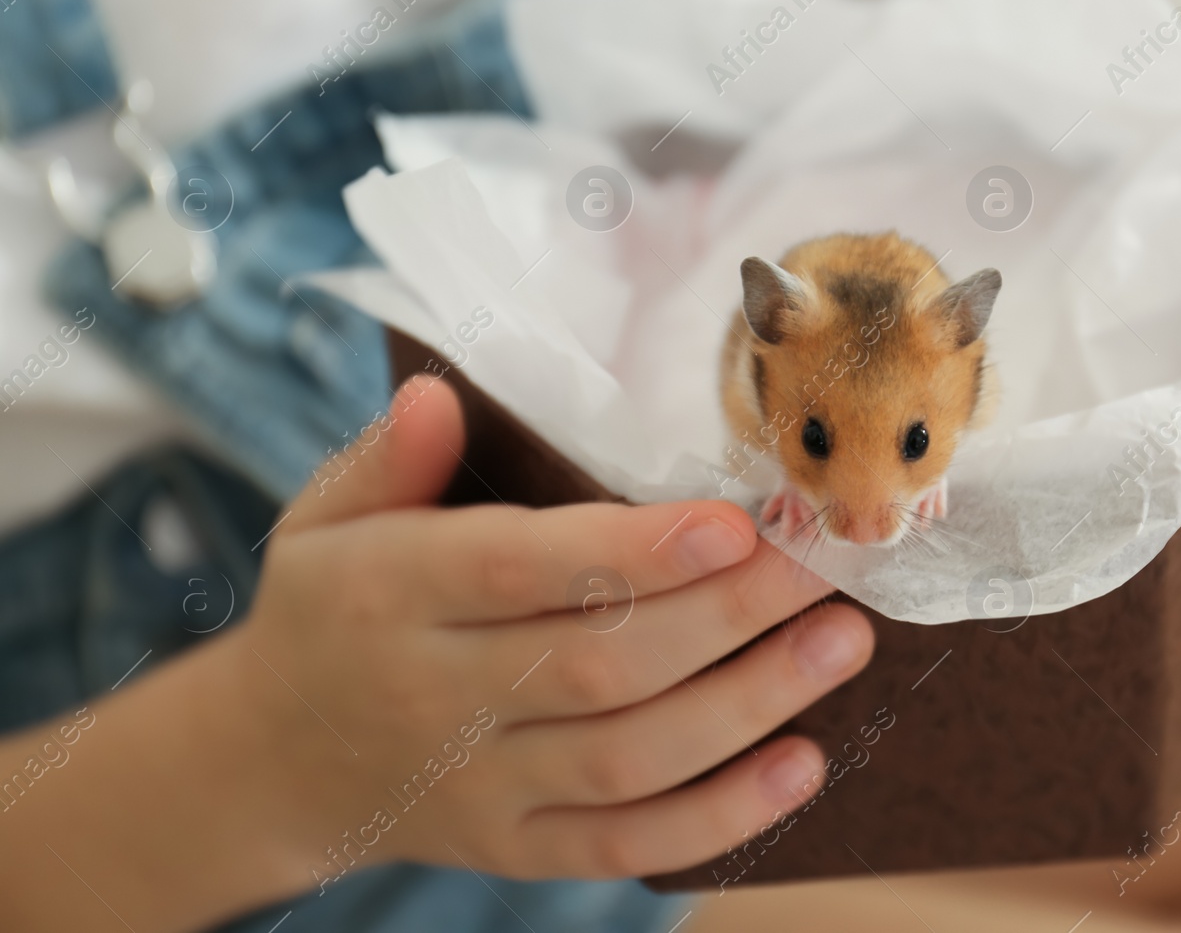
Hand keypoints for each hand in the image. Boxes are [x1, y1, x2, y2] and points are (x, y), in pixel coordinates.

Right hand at [228, 374, 872, 887]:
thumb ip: (385, 460)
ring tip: (841, 644)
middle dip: (728, 616)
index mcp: (385, 596)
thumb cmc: (330, 608)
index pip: (517, 571)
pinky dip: (719, 817)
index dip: (630, 551)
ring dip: (748, 706)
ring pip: (628, 760)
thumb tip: (439, 397)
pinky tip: (803, 764)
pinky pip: (624, 847)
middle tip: (823, 565)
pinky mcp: (513, 848)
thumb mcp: (323, 520)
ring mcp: (479, 787)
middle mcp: (434, 699)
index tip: (735, 519)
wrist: (275, 761)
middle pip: (599, 665)